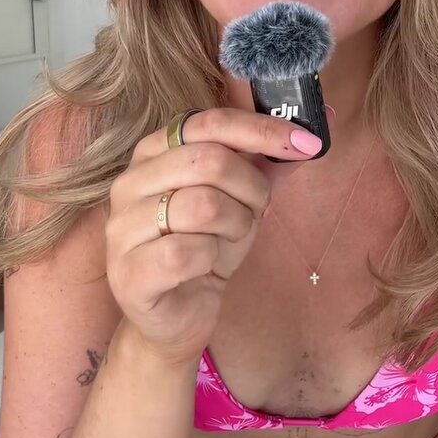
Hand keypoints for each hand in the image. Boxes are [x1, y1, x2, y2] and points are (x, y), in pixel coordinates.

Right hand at [105, 107, 322, 365]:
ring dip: (235, 225)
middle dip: (251, 188)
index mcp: (154, 151)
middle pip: (208, 160)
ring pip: (201, 205)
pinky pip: (185, 252)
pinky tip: (206, 268)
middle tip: (258, 211)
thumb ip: (270, 163)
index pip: (210, 122)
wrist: (179, 315)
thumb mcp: (242, 199)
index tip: (305, 142)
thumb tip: (316, 129)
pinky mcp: (126, 271)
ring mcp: (122, 226)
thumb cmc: (207, 248)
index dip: (261, 130)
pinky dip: (211, 259)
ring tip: (229, 240)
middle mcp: (130, 182)